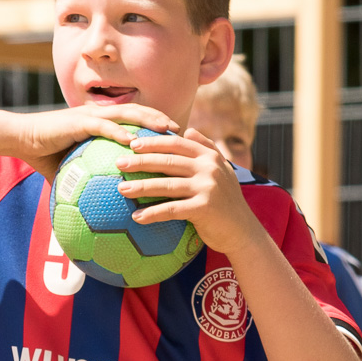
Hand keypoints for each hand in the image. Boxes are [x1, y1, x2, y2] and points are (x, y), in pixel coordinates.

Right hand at [17, 104, 176, 182]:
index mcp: (100, 124)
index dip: (154, 126)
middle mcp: (99, 115)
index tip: (174, 138)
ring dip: (148, 120)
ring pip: (127, 113)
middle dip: (161, 119)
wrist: (19, 139)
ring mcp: (90, 116)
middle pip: (138, 112)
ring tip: (167, 130)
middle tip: (182, 132)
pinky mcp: (77, 121)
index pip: (133, 120)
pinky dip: (120, 133)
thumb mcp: (69, 173)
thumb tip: (95, 212)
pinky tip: (135, 142)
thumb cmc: (43, 155)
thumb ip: (85, 186)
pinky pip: (103, 126)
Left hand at [116, 130, 261, 256]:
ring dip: (141, 187)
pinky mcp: (204, 208)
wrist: (242, 231)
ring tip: (121, 189)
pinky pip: (171, 209)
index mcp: (209, 156)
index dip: (154, 142)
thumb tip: (188, 129)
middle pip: (168, 162)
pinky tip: (136, 217)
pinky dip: (152, 213)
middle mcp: (209, 168)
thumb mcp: (222, 171)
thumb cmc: (226, 202)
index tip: (133, 144)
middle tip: (119, 163)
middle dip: (141, 161)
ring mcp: (207, 188)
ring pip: (167, 185)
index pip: (177, 144)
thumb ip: (207, 148)